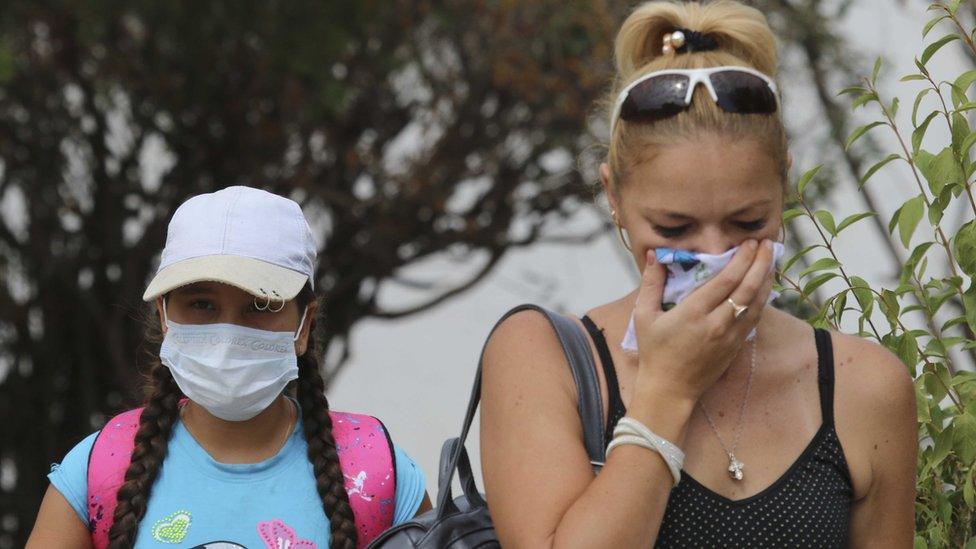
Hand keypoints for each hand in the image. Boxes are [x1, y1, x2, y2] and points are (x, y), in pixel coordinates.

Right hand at [631, 239, 775, 404]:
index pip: (726, 280)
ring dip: (766, 279)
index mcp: (694, 313)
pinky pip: (755, 318)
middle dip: (760, 263)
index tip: (748, 243)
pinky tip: (765, 286)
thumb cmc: (653, 352)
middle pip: (747, 288)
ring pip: (757, 303)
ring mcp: (730, 337)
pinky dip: (763, 299)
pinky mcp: (736, 347)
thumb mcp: (643, 316)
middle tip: (766, 243)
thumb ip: (651, 283)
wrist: (669, 390)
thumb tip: (652, 255)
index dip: (741, 259)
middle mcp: (717, 323)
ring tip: (771, 259)